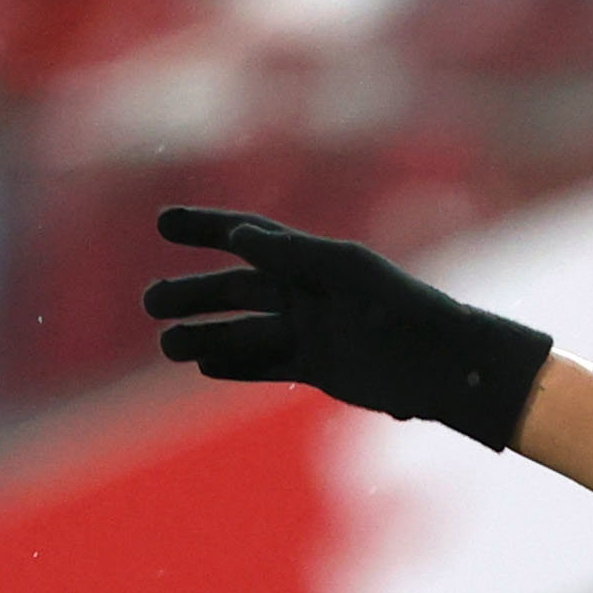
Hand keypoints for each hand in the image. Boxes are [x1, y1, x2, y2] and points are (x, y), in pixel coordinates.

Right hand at [144, 207, 554, 448]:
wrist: (442, 365)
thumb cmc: (401, 308)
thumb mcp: (348, 272)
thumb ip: (293, 253)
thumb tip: (239, 235)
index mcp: (309, 261)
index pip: (245, 237)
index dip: (203, 227)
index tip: (162, 222)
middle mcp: (303, 294)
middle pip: (233, 290)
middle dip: (191, 293)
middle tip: (150, 302)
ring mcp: (308, 332)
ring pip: (242, 332)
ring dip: (204, 336)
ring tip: (167, 343)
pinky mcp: (318, 369)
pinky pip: (266, 367)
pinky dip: (235, 367)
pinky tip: (202, 367)